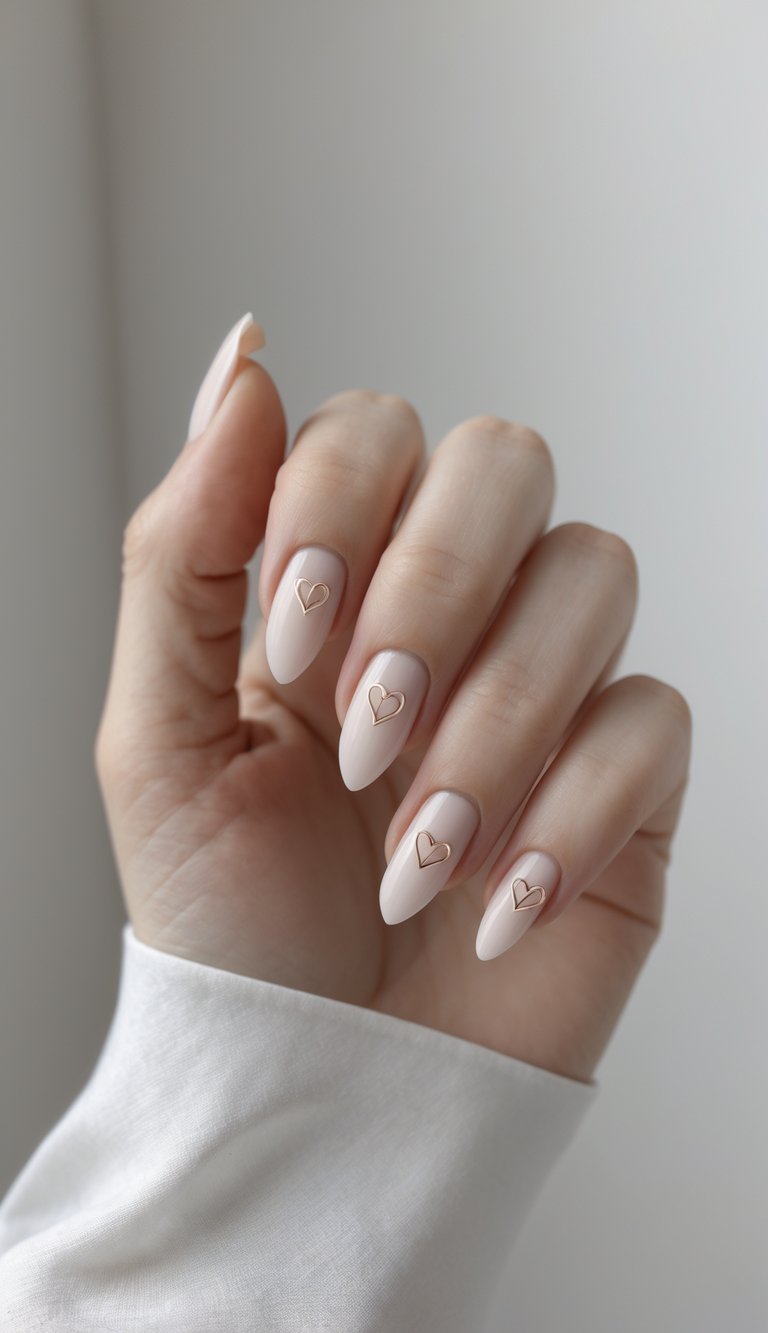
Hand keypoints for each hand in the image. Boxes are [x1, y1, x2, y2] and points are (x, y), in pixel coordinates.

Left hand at [95, 315, 691, 1082]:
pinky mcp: (626, 781)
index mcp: (330, 585)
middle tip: (364, 728)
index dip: (337, 508)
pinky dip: (566, 812)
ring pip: (592, 577)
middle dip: (433, 587)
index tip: (288, 646)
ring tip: (411, 849)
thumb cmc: (231, 928)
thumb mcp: (156, 739)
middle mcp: (449, 612)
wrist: (321, 1091)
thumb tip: (242, 355)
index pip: (374, 431)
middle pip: (506, 459)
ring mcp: (548, 688)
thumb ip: (184, 547)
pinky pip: (652, 721)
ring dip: (494, 720)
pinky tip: (490, 903)